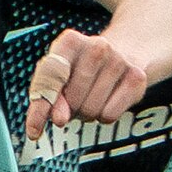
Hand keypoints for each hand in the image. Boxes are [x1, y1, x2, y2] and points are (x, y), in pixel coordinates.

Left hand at [24, 30, 148, 142]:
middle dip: (70, 108)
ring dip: (87, 113)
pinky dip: (105, 116)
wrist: (124, 52)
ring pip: (91, 110)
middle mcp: (96, 46)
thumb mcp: (59, 76)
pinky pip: (110, 115)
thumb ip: (49, 97)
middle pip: (72, 99)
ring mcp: (119, 60)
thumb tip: (59, 119)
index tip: (34, 130)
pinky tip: (107, 100)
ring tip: (92, 97)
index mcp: (70, 41)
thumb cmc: (82, 68)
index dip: (40, 107)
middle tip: (75, 100)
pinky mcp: (137, 77)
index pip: (50, 78)